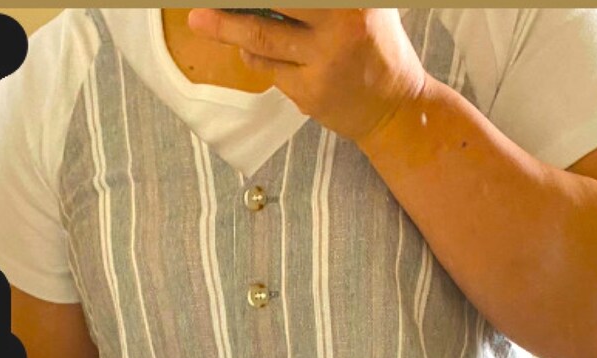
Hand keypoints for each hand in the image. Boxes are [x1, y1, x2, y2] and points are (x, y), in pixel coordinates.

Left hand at [186, 8, 427, 145]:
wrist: (396, 108)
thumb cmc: (374, 46)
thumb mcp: (362, 6)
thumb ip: (321, 2)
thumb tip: (264, 2)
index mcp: (353, 0)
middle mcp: (340, 26)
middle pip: (272, 3)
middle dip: (233, 4)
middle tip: (202, 2)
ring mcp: (323, 63)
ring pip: (261, 39)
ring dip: (226, 28)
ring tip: (200, 18)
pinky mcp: (310, 94)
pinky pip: (270, 70)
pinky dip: (255, 58)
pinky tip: (250, 52)